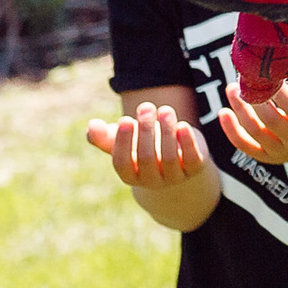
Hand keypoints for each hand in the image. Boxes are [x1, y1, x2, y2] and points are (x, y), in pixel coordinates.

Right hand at [86, 101, 210, 188]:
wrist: (177, 154)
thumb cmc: (142, 143)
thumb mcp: (125, 139)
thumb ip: (105, 135)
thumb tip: (92, 126)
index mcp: (130, 174)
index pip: (122, 163)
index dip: (123, 142)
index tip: (125, 119)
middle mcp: (151, 180)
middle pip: (146, 158)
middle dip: (146, 130)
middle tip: (146, 107)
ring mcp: (174, 177)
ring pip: (169, 157)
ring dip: (166, 131)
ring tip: (165, 110)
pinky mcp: (195, 169)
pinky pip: (192, 159)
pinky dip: (187, 143)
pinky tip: (183, 125)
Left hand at [219, 77, 287, 165]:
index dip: (279, 90)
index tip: (268, 71)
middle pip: (271, 121)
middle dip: (254, 99)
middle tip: (243, 78)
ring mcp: (283, 152)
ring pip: (255, 132)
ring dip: (239, 110)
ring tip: (231, 89)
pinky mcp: (269, 157)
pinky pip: (245, 146)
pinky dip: (231, 130)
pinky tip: (223, 112)